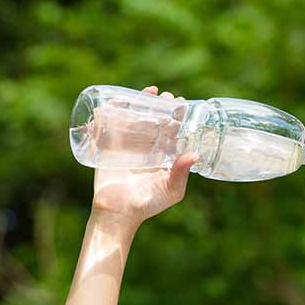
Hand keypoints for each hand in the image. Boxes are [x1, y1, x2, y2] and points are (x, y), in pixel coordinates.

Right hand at [90, 85, 200, 228]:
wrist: (118, 213)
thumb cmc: (148, 205)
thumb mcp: (171, 190)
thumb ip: (181, 173)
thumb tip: (195, 154)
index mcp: (163, 154)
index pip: (171, 129)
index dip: (177, 115)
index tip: (181, 104)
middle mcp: (146, 147)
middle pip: (154, 118)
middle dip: (161, 105)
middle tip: (167, 96)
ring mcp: (127, 144)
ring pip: (135, 117)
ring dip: (142, 102)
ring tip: (151, 91)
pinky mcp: (109, 145)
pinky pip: (111, 123)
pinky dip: (114, 108)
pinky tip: (122, 99)